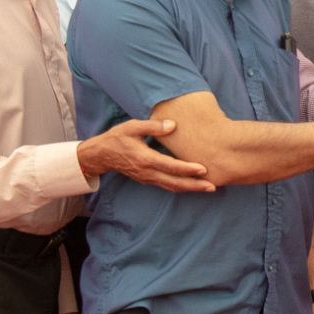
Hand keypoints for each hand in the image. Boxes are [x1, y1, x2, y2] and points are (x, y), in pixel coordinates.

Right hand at [78, 117, 213, 190]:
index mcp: (145, 159)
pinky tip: (192, 185)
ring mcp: (147, 178)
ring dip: (190, 188)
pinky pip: (166, 186)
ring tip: (208, 188)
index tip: (203, 169)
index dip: (187, 169)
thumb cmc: (117, 138)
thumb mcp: (132, 127)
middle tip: (212, 186)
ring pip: (171, 187)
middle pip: (174, 182)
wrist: (101, 155)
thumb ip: (153, 126)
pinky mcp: (147, 180)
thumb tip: (173, 125)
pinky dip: (180, 187)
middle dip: (194, 185)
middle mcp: (148, 172)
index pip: (170, 166)